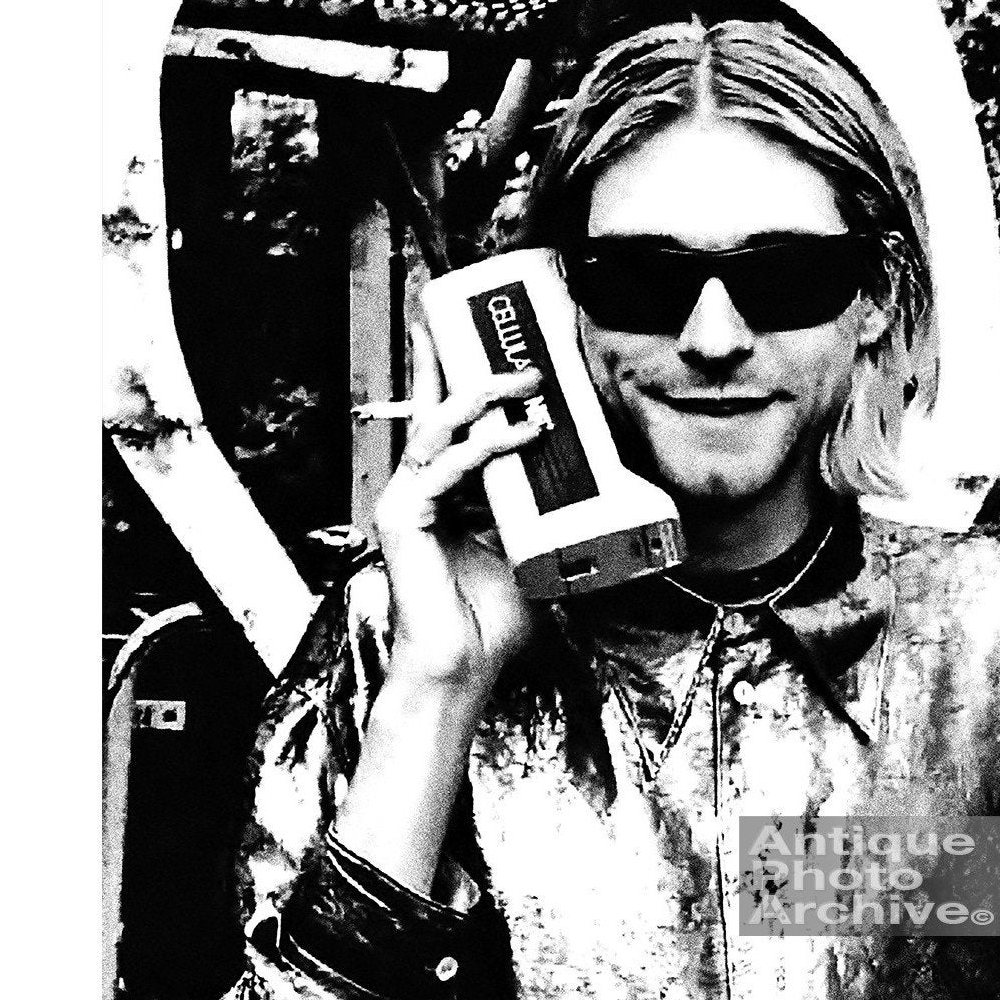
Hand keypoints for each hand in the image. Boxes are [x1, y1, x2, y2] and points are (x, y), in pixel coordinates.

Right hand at [372, 322, 546, 708]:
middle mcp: (418, 489)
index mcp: (442, 492)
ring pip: (438, 428)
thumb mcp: (531, 550)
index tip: (471, 332)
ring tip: (526, 383)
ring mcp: (405, 500)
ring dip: (483, 398)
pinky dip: (485, 448)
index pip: (448, 420)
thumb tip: (597, 488)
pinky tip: (520, 437)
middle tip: (517, 352)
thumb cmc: (490, 620)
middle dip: (466, 367)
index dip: (455, 373)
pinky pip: (445, 466)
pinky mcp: (402, 518)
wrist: (462, 668)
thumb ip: (546, 513)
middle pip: (432, 408)